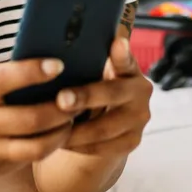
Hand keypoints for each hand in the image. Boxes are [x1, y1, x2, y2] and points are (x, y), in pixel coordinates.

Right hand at [0, 58, 76, 177]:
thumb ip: (3, 72)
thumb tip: (47, 57)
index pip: (6, 79)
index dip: (34, 71)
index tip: (59, 65)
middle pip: (32, 119)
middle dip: (63, 110)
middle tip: (79, 100)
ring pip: (36, 147)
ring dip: (61, 133)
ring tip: (71, 121)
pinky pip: (27, 159)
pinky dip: (47, 147)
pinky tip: (56, 135)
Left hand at [55, 37, 151, 156]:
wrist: (108, 123)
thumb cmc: (94, 91)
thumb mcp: (93, 75)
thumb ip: (86, 66)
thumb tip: (54, 59)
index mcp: (130, 69)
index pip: (126, 60)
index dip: (122, 53)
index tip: (117, 43)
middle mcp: (140, 92)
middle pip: (113, 94)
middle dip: (85, 97)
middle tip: (61, 99)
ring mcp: (139, 119)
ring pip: (104, 128)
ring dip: (75, 130)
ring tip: (51, 127)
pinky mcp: (132, 141)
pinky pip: (101, 148)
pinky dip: (78, 146)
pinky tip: (60, 142)